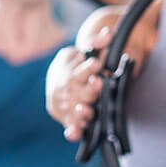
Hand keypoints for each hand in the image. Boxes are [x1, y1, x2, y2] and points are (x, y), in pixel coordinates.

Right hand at [49, 25, 111, 140]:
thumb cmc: (74, 65)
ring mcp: (64, 106)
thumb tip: (109, 33)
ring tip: (87, 110)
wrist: (56, 78)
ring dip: (81, 111)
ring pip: (72, 109)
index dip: (88, 68)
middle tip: (99, 84)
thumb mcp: (81, 51)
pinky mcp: (66, 120)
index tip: (97, 64)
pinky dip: (72, 131)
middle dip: (88, 89)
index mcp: (69, 72)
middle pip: (76, 91)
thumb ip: (95, 43)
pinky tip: (74, 133)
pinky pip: (70, 128)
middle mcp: (64, 90)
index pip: (79, 70)